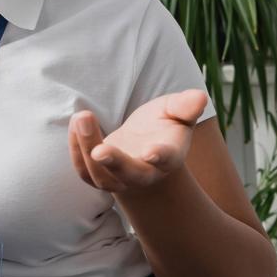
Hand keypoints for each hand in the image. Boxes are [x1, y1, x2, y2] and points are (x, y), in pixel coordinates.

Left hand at [68, 90, 207, 197]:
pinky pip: (84, 170)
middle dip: (115, 164)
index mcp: (168, 158)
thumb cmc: (163, 127)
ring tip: (82, 117)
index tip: (151, 152)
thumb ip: (185, 106)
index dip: (160, 156)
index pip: (166, 159)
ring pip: (100, 175)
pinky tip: (76, 123)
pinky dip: (76, 148)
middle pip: (130, 175)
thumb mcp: (176, 111)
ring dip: (87, 148)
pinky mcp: (98, 176)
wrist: (144, 149)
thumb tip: (200, 97)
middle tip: (100, 150)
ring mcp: (118, 179)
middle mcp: (144, 174)